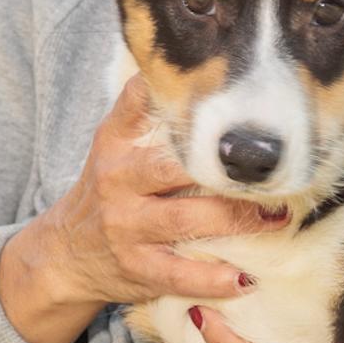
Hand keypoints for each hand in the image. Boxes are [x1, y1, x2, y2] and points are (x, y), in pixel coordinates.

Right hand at [0, 74, 287, 342]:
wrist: (66, 252)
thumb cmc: (112, 189)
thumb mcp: (117, 143)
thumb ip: (148, 109)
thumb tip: (195, 62)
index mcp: (117, 141)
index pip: (143, 104)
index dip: (181, 96)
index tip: (229, 95)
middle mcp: (118, 179)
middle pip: (176, 167)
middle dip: (228, 171)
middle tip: (275, 171)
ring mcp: (126, 226)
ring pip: (187, 220)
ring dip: (238, 220)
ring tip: (276, 219)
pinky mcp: (136, 268)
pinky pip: (179, 274)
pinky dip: (214, 280)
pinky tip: (244, 280)